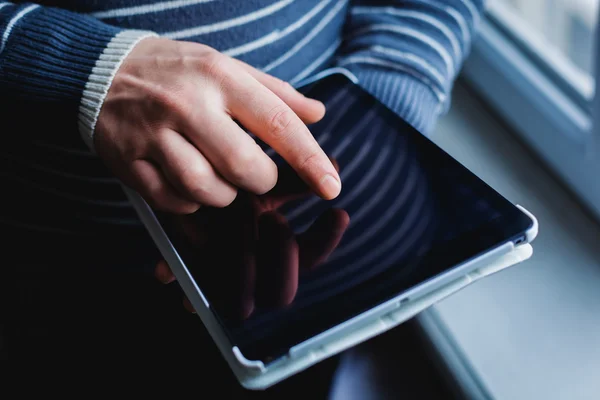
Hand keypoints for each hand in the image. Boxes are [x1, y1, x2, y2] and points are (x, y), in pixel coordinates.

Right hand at [95, 37, 340, 213]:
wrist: (102, 70)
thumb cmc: (177, 71)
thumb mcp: (227, 67)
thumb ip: (275, 92)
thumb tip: (318, 114)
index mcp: (220, 77)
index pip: (277, 123)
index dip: (309, 160)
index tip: (331, 186)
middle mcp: (188, 105)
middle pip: (243, 167)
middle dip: (260, 181)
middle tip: (255, 174)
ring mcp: (154, 134)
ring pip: (207, 189)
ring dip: (223, 195)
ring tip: (218, 178)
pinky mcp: (129, 161)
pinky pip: (173, 199)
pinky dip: (190, 201)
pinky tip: (188, 183)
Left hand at [154, 161, 349, 318]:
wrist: (182, 186)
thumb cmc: (225, 185)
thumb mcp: (261, 180)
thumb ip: (293, 178)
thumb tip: (335, 167)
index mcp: (276, 255)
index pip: (310, 261)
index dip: (326, 242)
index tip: (336, 212)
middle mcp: (252, 278)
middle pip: (281, 294)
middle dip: (281, 254)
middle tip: (273, 218)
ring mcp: (222, 286)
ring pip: (241, 302)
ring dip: (243, 258)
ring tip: (239, 214)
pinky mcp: (191, 283)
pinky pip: (197, 295)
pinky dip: (192, 274)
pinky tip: (181, 258)